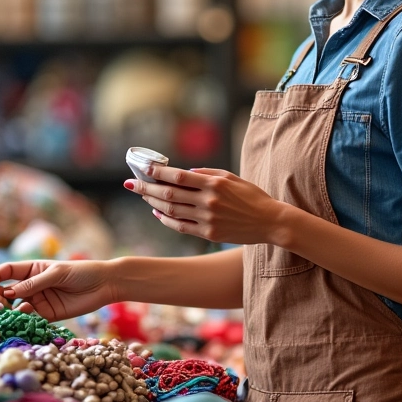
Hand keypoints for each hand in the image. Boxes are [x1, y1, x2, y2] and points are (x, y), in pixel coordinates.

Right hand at [0, 260, 116, 321]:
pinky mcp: (46, 315)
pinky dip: (22, 319)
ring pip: (15, 306)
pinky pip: (28, 318)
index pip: (7, 271)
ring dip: (7, 309)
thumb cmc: (82, 272)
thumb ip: (33, 283)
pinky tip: (25, 315)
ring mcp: (38, 300)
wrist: (104, 285)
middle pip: (6, 291)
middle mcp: (32, 285)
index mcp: (33, 269)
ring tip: (9, 310)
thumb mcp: (57, 273)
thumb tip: (7, 292)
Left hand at [125, 166, 283, 244]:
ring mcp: (208, 219)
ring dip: (153, 203)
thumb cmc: (252, 196)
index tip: (144, 168)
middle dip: (147, 188)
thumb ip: (208, 173)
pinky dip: (166, 220)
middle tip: (131, 183)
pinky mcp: (209, 234)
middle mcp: (209, 201)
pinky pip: (181, 226)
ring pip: (172, 211)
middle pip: (170, 194)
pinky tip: (157, 213)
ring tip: (142, 196)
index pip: (179, 177)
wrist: (269, 221)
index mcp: (214, 184)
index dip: (158, 172)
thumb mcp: (233, 178)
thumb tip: (185, 173)